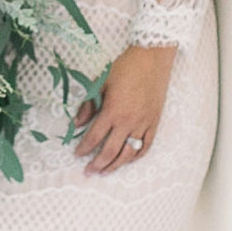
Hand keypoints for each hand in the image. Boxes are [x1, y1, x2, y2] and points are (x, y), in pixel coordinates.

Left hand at [73, 44, 176, 175]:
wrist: (151, 59)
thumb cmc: (125, 68)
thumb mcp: (101, 83)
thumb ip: (89, 105)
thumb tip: (76, 123)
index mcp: (112, 112)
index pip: (94, 137)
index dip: (84, 148)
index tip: (77, 155)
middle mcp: (128, 122)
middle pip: (110, 151)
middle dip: (97, 164)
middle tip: (88, 171)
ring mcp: (143, 124)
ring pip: (129, 153)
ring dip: (116, 165)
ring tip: (106, 171)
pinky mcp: (155, 123)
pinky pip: (146, 146)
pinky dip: (136, 156)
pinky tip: (128, 160)